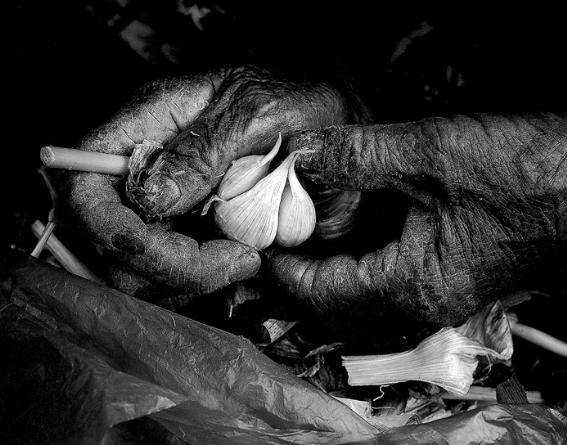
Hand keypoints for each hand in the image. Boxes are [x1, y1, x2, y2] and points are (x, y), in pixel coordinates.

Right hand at [63, 66, 366, 298]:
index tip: (185, 252)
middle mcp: (146, 168)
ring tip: (247, 261)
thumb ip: (204, 150)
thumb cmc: (301, 101)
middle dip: (165, 268)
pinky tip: (244, 265)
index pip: (82, 184)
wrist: (335, 123)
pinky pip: (176, 275)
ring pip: (138, 269)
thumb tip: (150, 199)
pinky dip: (204, 284)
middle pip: (107, 240)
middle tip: (238, 261)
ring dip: (186, 282)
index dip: (115, 231)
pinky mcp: (192, 230)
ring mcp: (167, 204)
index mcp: (147, 123)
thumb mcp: (259, 112)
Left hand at [268, 114, 566, 326]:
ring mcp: (436, 290)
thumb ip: (359, 156)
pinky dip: (357, 254)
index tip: (261, 243)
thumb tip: (302, 152)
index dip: (285, 269)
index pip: (323, 292)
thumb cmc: (524, 174)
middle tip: (277, 239)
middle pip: (338, 303)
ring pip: (361, 292)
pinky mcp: (447, 271)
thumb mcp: (430, 153)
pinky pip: (385, 276)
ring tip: (304, 231)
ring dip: (328, 265)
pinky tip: (350, 224)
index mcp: (411, 284)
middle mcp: (421, 300)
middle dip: (302, 274)